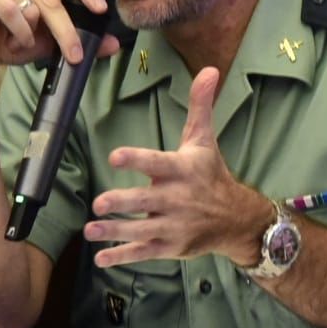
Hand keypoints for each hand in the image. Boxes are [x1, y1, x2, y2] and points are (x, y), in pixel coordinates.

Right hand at [0, 0, 119, 74]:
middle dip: (66, 31)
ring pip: (31, 6)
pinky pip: (10, 10)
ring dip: (30, 34)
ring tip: (22, 43)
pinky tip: (13, 40)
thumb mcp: (50, 41)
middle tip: (75, 54)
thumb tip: (114, 45)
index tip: (102, 9)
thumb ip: (80, 39)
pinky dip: (17, 31)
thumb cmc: (12, 40)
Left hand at [84, 67, 267, 267]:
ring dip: (114, 232)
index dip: (137, 159)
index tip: (115, 155)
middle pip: (145, 201)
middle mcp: (178, 199)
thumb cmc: (212, 175)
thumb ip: (200, 106)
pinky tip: (101, 258)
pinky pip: (144, 253)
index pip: (157, 162)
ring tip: (90, 230)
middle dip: (121, 203)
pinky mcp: (172, 247)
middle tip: (99, 203)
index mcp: (183, 170)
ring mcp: (175, 226)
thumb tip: (209, 69)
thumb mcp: (205, 140)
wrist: (236, 219)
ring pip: (140, 230)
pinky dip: (122, 256)